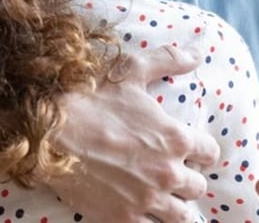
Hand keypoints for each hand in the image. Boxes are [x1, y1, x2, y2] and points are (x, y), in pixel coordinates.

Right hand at [45, 45, 220, 222]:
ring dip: (176, 207)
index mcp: (175, 138)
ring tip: (162, 200)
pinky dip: (151, 222)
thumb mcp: (131, 71)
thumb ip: (168, 60)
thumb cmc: (90, 99)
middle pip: (198, 187)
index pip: (210, 153)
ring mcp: (147, 200)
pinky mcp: (124, 219)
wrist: (48, 132)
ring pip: (182, 216)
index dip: (200, 150)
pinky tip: (142, 212)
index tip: (188, 149)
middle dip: (187, 179)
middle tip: (170, 173)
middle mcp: (168, 172)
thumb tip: (198, 52)